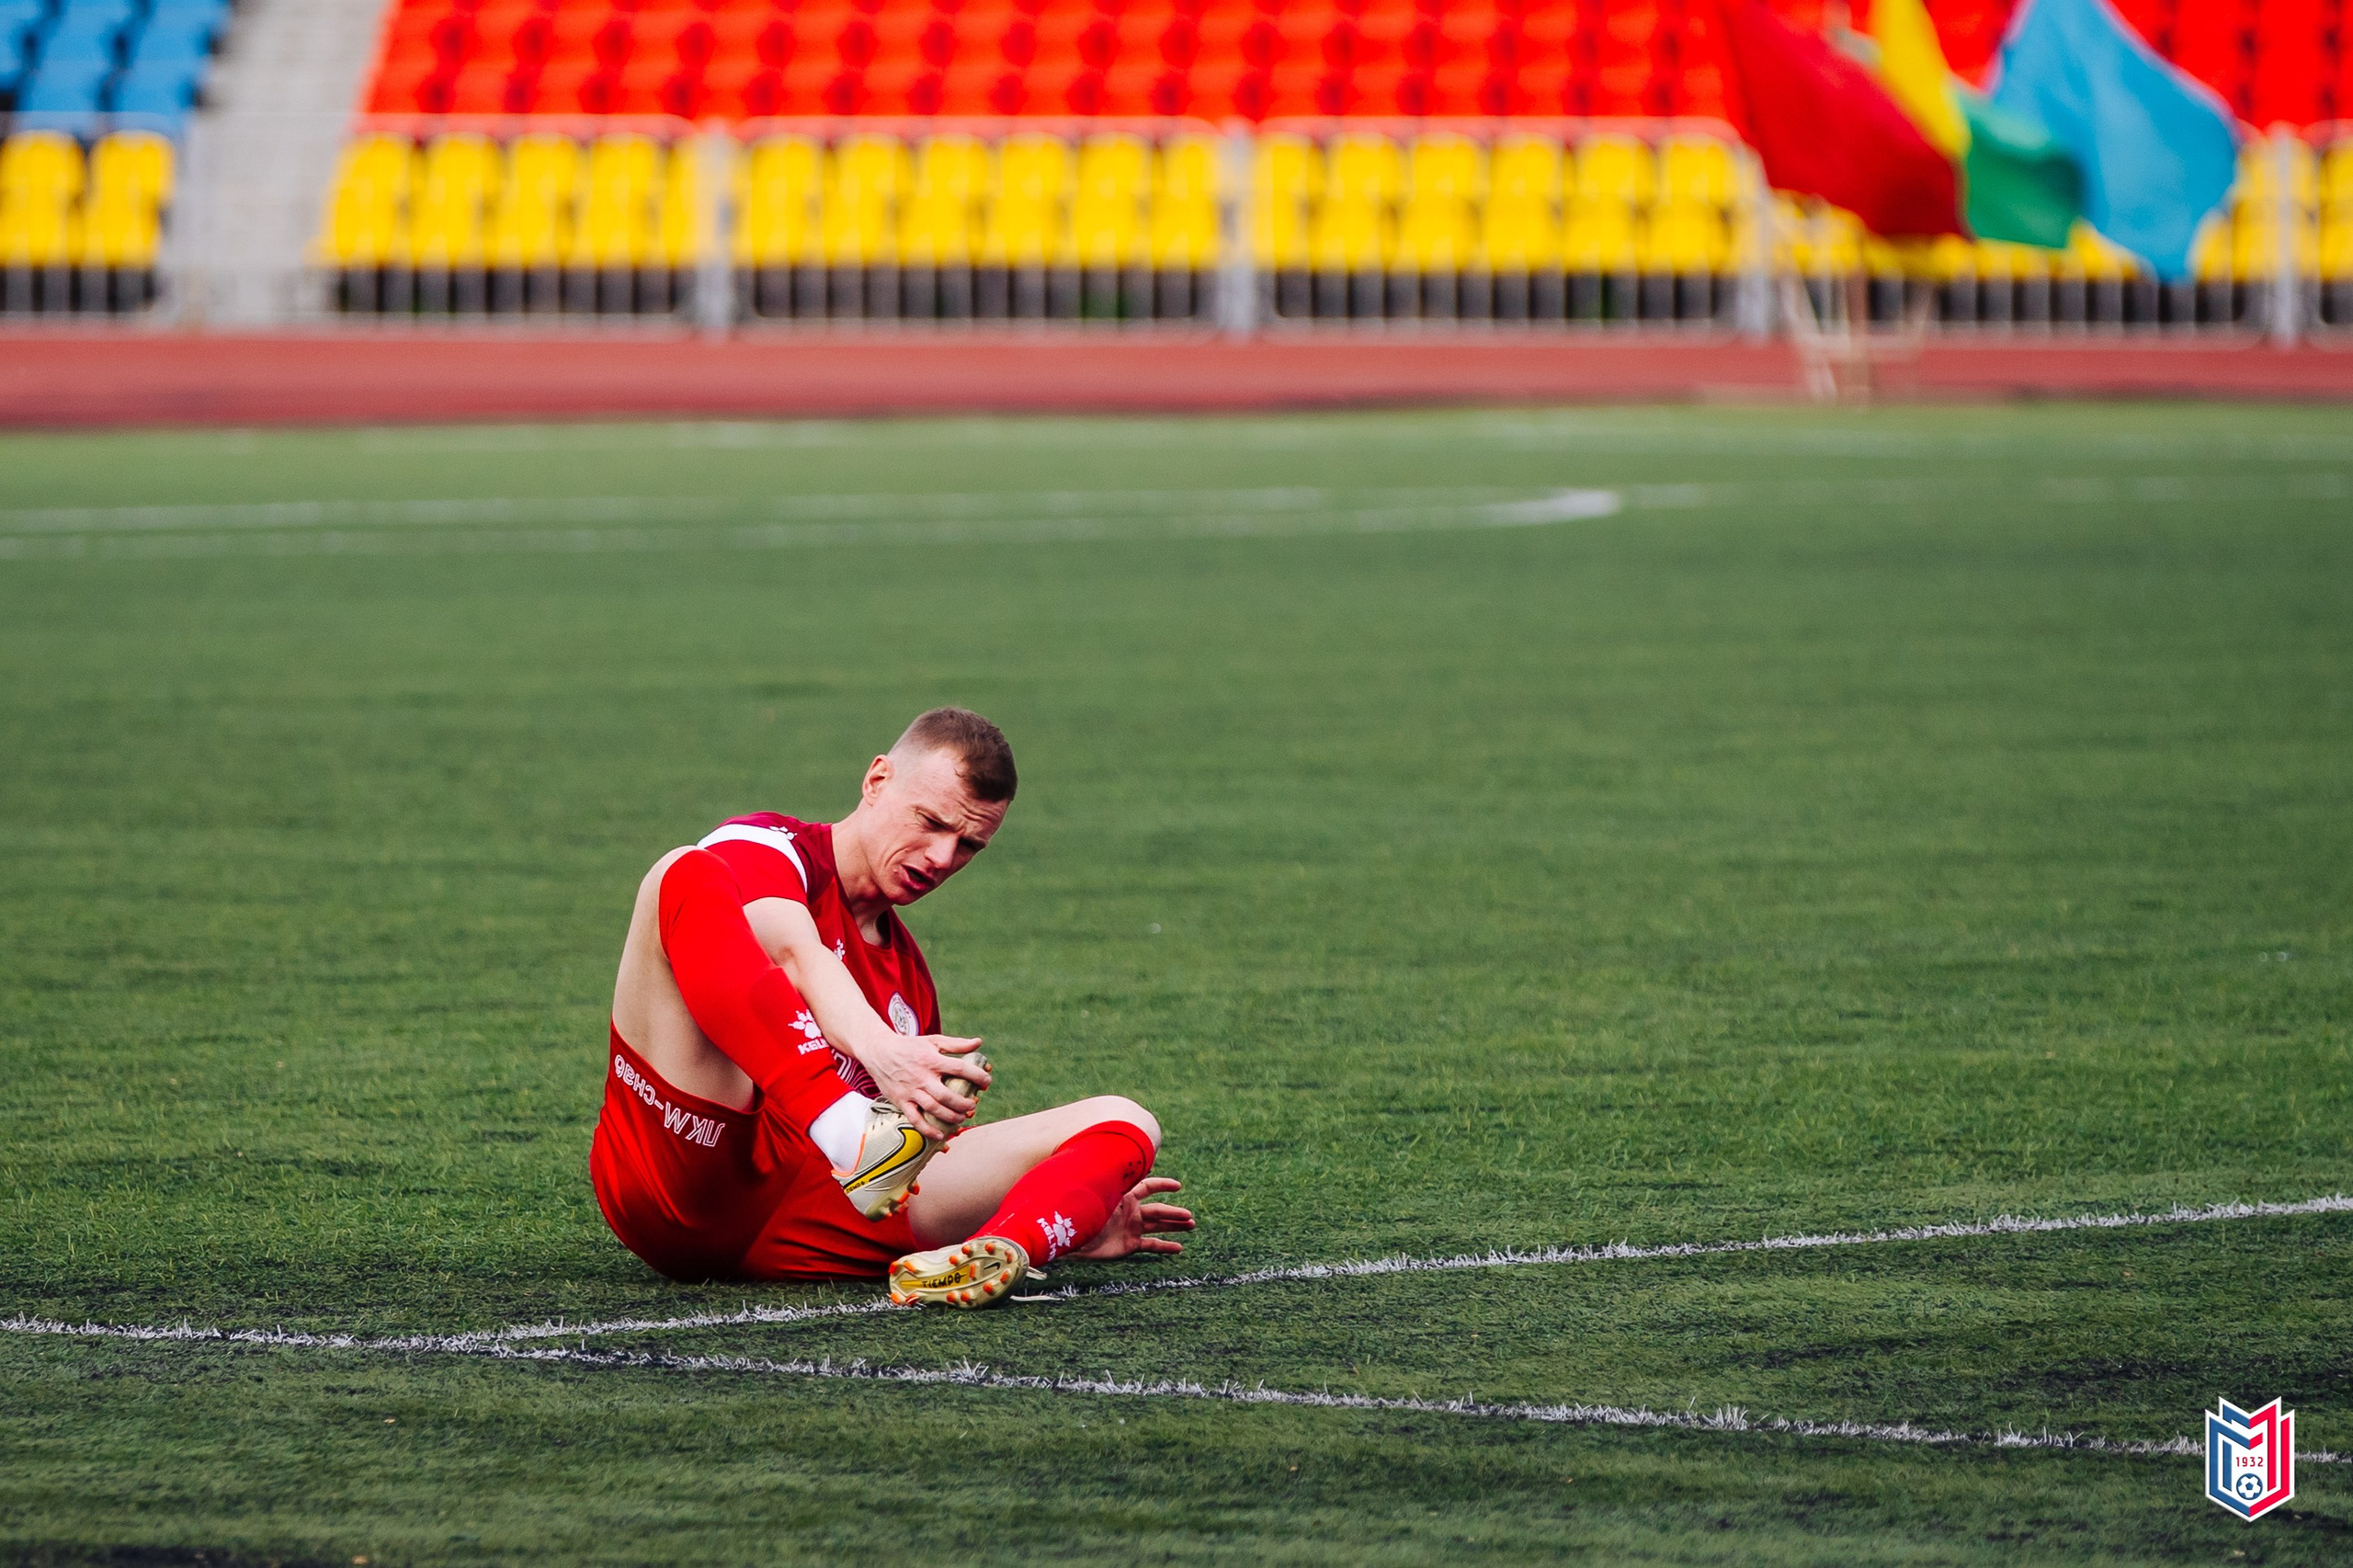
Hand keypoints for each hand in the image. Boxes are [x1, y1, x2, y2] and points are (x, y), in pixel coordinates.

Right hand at [858, 1033, 989, 1139]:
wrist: (879, 1051)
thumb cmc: (909, 1046)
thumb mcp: (933, 1040)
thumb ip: (956, 1044)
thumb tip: (979, 1043)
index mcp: (932, 1060)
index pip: (959, 1069)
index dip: (976, 1076)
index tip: (986, 1082)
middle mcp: (922, 1076)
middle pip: (947, 1094)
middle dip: (963, 1103)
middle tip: (972, 1105)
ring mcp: (911, 1090)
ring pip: (933, 1108)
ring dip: (950, 1116)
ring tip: (961, 1118)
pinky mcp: (901, 1101)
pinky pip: (914, 1118)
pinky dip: (927, 1129)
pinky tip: (940, 1135)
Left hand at [1072, 1178, 1193, 1259]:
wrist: (1072, 1241)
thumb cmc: (1084, 1216)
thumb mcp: (1098, 1199)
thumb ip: (1111, 1186)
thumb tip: (1115, 1166)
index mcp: (1124, 1197)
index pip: (1147, 1186)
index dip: (1163, 1185)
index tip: (1178, 1187)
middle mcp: (1130, 1211)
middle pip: (1158, 1209)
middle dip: (1174, 1213)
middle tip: (1189, 1217)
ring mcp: (1131, 1228)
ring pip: (1158, 1225)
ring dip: (1174, 1225)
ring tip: (1191, 1226)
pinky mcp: (1129, 1244)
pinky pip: (1151, 1245)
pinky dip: (1165, 1246)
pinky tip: (1179, 1248)